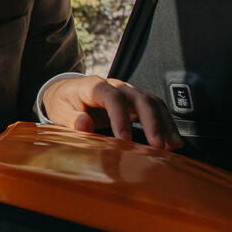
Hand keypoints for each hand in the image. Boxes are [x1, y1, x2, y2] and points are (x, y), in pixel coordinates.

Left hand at [42, 76, 182, 149]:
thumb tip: (85, 125)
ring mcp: (128, 92)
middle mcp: (115, 86)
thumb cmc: (64, 102)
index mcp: (94, 86)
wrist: (67, 92)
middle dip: (151, 121)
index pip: (113, 98)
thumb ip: (70, 118)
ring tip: (172, 145)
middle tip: (157, 144)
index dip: (120, 118)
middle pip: (139, 98)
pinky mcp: (135, 102)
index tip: (124, 140)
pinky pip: (155, 109)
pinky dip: (166, 125)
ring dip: (164, 124)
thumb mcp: (59, 110)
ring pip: (152, 102)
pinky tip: (172, 141)